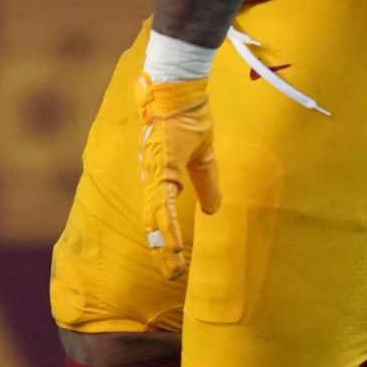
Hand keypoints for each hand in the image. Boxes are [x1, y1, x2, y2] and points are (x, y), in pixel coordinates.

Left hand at [138, 75, 221, 281]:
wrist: (180, 92)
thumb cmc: (188, 118)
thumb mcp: (203, 156)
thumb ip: (206, 183)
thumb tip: (212, 210)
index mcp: (162, 177)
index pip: (162, 215)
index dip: (166, 238)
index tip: (173, 262)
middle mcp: (154, 178)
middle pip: (155, 222)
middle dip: (162, 249)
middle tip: (170, 275)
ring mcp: (155, 172)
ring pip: (156, 216)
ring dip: (163, 243)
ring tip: (170, 266)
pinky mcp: (161, 165)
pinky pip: (163, 199)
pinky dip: (166, 221)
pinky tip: (169, 239)